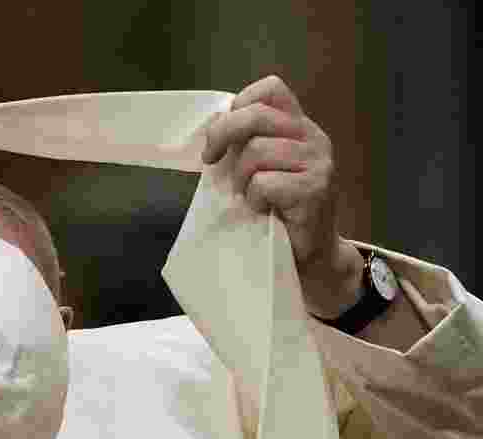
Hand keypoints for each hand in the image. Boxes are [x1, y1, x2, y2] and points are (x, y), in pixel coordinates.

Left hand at [202, 76, 362, 316]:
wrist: (312, 256)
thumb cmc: (279, 214)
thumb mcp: (262, 171)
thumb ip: (247, 146)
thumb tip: (212, 131)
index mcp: (300, 128)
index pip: (271, 90)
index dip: (238, 106)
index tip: (221, 137)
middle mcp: (314, 138)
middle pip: (256, 115)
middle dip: (223, 135)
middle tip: (211, 161)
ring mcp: (318, 163)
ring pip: (256, 151)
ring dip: (241, 179)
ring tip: (250, 197)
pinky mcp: (315, 190)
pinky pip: (265, 183)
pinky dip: (254, 200)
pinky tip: (263, 211)